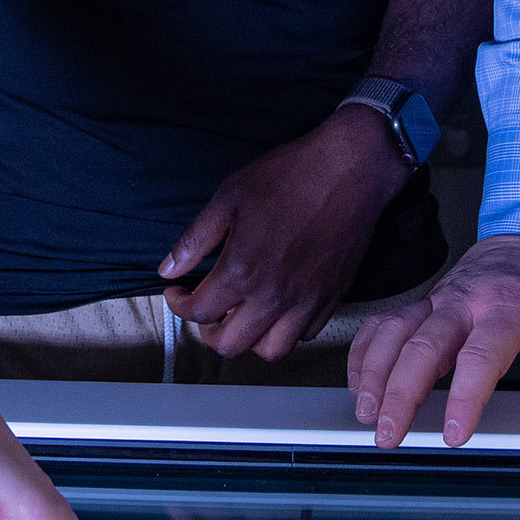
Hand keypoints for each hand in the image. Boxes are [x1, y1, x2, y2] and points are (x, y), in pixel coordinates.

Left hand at [156, 109, 405, 362]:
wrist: (351, 169)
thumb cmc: (292, 176)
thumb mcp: (229, 198)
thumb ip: (195, 239)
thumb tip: (168, 267)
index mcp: (242, 271)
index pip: (198, 313)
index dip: (178, 305)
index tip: (177, 293)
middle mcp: (274, 296)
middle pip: (229, 344)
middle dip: (207, 331)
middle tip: (205, 310)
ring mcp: (306, 301)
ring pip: (270, 351)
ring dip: (248, 340)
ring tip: (240, 317)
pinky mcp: (331, 297)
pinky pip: (305, 335)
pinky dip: (286, 331)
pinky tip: (277, 308)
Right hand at [347, 233, 519, 449]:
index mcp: (510, 306)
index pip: (481, 353)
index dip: (465, 395)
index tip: (455, 433)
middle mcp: (467, 301)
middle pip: (424, 345)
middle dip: (400, 392)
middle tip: (390, 433)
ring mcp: (439, 301)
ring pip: (395, 332)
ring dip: (374, 373)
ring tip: (367, 413)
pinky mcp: (424, 305)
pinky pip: (384, 324)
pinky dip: (364, 352)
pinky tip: (359, 383)